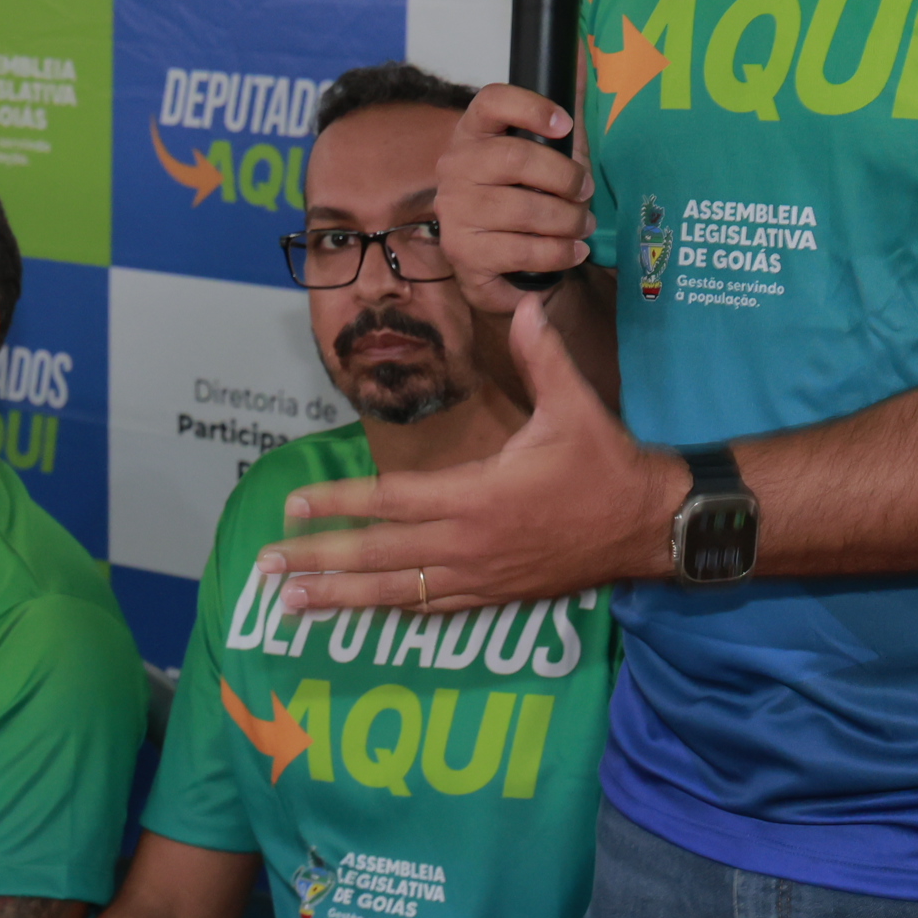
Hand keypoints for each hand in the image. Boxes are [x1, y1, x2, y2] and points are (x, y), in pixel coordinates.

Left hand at [260, 296, 684, 611]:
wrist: (650, 527)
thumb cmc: (607, 465)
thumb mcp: (576, 406)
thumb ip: (543, 356)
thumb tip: (527, 303)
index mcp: (478, 495)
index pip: (392, 501)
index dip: (340, 504)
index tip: (294, 505)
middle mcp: (470, 544)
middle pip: (381, 555)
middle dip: (320, 560)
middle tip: (267, 566)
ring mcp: (481, 576)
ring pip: (399, 592)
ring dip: (342, 597)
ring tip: (290, 603)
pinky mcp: (496, 596)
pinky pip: (433, 608)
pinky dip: (392, 610)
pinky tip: (360, 614)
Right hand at [435, 84, 596, 313]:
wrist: (505, 265)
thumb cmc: (530, 197)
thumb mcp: (552, 153)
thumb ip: (567, 107)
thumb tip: (584, 53)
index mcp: (474, 132)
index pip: (492, 101)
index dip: (531, 107)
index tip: (564, 124)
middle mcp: (455, 166)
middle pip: (514, 158)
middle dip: (564, 178)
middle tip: (585, 192)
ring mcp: (454, 209)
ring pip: (523, 209)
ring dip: (568, 220)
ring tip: (582, 226)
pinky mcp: (462, 251)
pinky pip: (521, 249)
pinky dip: (558, 252)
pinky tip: (571, 250)